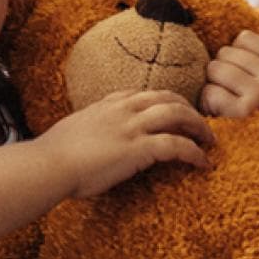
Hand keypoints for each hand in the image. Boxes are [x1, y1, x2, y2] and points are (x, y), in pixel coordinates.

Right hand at [44, 90, 212, 197]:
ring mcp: (132, 127)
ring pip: (178, 114)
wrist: (47, 165)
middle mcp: (123, 109)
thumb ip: (90, 129)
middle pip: (168, 97)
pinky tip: (203, 162)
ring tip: (211, 141)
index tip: (176, 112)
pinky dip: (195, 152)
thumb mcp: (74, 131)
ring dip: (199, 126)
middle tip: (202, 125)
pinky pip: (177, 145)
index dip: (165, 101)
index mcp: (107, 104)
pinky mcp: (138, 149)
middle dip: (189, 109)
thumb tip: (91, 140)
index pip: (144, 93)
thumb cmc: (53, 156)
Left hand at [200, 28, 258, 118]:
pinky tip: (221, 116)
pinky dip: (208, 104)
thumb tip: (234, 20)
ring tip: (226, 104)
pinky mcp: (241, 110)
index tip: (242, 78)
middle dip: (222, 73)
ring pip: (214, 68)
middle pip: (226, 52)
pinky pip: (208, 91)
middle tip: (233, 95)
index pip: (243, 38)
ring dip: (213, 87)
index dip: (235, 57)